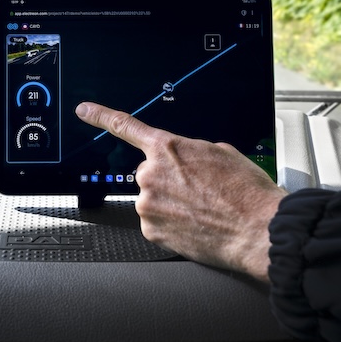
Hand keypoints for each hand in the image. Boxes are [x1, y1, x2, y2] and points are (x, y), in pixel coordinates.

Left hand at [75, 102, 285, 281]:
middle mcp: (150, 174)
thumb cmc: (245, 192)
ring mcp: (147, 204)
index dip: (101, 116)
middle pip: (149, 172)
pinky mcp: (150, 231)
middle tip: (197, 191)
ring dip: (170, 203)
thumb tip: (186, 161)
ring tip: (201, 210)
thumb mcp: (221, 153)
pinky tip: (194, 224)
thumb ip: (191, 152)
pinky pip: (155, 222)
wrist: (256, 229)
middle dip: (168, 180)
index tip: (84, 111)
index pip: (125, 126)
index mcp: (167, 148)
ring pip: (152, 199)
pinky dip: (171, 224)